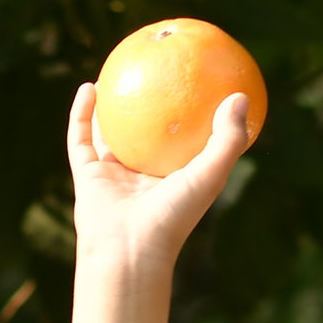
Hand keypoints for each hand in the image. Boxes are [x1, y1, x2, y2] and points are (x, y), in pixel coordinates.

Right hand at [69, 81, 252, 273]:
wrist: (130, 250)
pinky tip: (90, 86)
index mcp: (172, 180)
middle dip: (149, 108)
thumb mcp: (210, 176)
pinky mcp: (87, 175)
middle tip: (156, 72)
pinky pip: (81, 137)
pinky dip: (83, 113)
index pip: (183, 143)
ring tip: (115, 72)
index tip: (197, 86)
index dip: (190, 117)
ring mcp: (113, 176)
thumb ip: (228, 140)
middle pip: (146, 136)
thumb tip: (240, 96)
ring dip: (109, 106)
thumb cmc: (174, 216)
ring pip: (108, 134)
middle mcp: (142, 177)